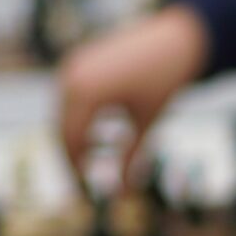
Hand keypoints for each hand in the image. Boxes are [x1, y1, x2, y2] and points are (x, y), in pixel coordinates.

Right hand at [55, 4, 209, 187]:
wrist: (174, 40)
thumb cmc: (164, 83)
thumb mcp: (147, 125)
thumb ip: (131, 159)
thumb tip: (123, 195)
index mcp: (86, 94)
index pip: (70, 141)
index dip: (76, 170)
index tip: (88, 193)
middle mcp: (72, 77)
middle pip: (61, 129)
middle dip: (74, 157)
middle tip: (89, 180)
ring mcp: (72, 66)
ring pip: (64, 114)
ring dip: (80, 138)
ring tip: (109, 152)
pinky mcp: (77, 61)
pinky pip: (71, 98)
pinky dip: (84, 119)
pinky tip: (109, 132)